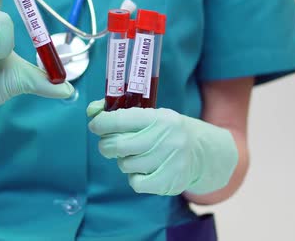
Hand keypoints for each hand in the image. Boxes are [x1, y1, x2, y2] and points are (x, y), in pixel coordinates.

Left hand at [86, 100, 237, 195]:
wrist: (202, 153)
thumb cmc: (167, 132)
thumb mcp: (151, 116)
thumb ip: (122, 114)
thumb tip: (91, 111)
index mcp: (159, 118)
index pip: (120, 119)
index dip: (101, 123)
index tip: (95, 125)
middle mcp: (166, 138)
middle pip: (118, 145)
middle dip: (106, 145)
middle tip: (108, 145)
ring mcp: (169, 161)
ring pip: (125, 164)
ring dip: (123, 161)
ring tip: (134, 156)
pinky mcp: (169, 181)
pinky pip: (136, 183)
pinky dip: (134, 177)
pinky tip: (143, 170)